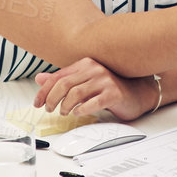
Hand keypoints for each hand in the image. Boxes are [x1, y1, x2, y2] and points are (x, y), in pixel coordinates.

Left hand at [33, 57, 151, 117]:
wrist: (139, 93)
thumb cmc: (110, 88)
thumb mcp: (84, 82)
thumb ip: (63, 79)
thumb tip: (40, 78)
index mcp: (86, 64)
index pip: (58, 76)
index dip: (44, 91)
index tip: (38, 103)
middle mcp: (95, 69)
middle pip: (64, 85)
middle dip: (52, 99)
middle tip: (49, 109)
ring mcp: (105, 81)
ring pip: (75, 94)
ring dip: (65, 106)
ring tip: (64, 112)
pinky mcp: (114, 94)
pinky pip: (92, 103)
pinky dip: (81, 110)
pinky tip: (78, 112)